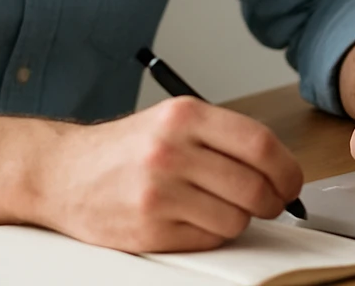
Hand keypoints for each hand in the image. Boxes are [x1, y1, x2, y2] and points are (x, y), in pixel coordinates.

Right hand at [32, 96, 303, 251]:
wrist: (63, 173)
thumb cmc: (125, 149)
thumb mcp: (173, 121)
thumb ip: (223, 137)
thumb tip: (278, 166)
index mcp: (185, 115)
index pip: (260, 143)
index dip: (287, 168)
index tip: (291, 181)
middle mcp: (171, 150)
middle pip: (254, 186)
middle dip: (273, 201)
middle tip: (271, 202)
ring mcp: (159, 192)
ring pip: (235, 218)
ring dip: (239, 219)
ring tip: (218, 206)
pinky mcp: (150, 228)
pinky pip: (208, 239)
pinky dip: (211, 233)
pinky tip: (193, 219)